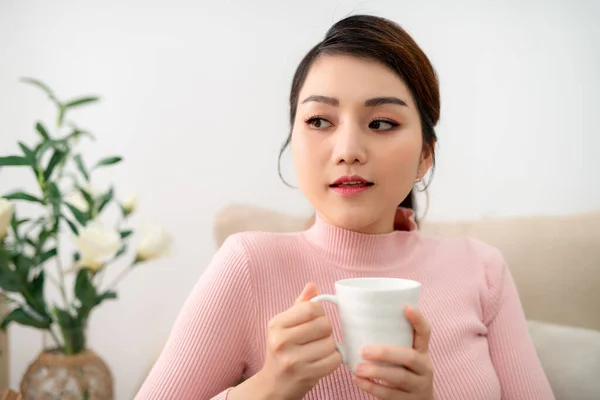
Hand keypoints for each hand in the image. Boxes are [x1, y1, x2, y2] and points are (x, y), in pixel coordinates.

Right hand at [257, 283, 341, 399]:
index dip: (319, 312)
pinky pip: (333, 360)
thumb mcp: (285, 325)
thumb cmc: (283, 349)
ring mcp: (293, 360)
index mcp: (276, 324)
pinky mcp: (305, 375)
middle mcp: (281, 341)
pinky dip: (333, 359)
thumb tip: (312, 286)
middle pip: (323, 325)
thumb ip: (300, 305)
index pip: (311, 308)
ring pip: (330, 343)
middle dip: (326, 330)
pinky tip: (322, 360)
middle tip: (318, 336)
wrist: (274, 383)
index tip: (315, 319)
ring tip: (319, 349)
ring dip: (330, 346)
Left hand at [353, 306, 433, 399]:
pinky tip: (359, 381)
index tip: (406, 307)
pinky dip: (373, 388)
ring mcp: (419, 386)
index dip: (418, 320)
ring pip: (400, 377)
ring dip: (377, 372)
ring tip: (358, 369)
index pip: (425, 332)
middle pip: (409, 356)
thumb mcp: (404, 358)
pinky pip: (391, 395)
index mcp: (422, 351)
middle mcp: (425, 367)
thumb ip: (391, 343)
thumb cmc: (403, 373)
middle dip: (386, 352)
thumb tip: (357, 322)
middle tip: (364, 350)